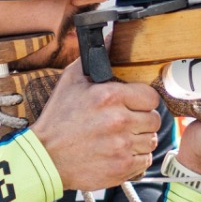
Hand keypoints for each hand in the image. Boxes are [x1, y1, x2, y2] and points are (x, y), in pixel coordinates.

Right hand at [30, 61, 163, 189]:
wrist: (45, 157)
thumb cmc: (58, 119)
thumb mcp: (71, 81)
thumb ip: (94, 58)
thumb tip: (111, 34)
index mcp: (110, 96)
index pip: (151, 96)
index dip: (142, 100)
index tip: (133, 104)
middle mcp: (119, 120)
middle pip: (154, 119)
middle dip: (141, 120)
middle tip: (125, 122)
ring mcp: (122, 146)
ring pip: (151, 141)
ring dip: (139, 139)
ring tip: (120, 138)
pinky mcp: (122, 167)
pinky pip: (145, 160)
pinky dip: (135, 158)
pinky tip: (118, 152)